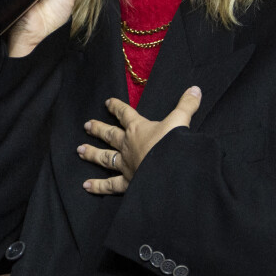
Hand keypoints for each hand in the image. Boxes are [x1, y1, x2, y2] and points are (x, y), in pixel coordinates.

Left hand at [77, 86, 201, 194]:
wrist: (170, 171)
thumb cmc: (173, 144)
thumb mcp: (181, 120)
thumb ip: (187, 105)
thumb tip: (195, 89)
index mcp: (138, 128)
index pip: (125, 113)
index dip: (116, 107)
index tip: (107, 102)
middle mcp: (128, 145)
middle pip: (109, 135)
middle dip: (98, 129)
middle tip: (86, 125)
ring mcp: (125, 165)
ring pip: (104, 158)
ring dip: (91, 153)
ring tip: (79, 150)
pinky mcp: (127, 183)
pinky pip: (110, 184)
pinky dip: (98, 186)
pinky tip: (85, 186)